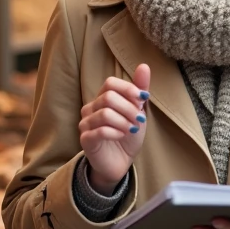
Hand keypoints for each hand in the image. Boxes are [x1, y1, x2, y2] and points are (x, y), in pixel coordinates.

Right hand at [79, 64, 150, 192]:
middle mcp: (91, 108)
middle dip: (129, 108)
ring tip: (131, 129)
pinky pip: (100, 131)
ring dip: (124, 121)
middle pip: (108, 97)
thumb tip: (144, 66)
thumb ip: (139, 89)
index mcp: (102, 98)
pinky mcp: (85, 140)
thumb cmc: (128, 135)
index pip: (110, 83)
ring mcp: (86, 124)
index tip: (142, 100)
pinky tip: (122, 136)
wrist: (121, 162)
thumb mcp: (138, 111)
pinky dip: (116, 132)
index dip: (128, 90)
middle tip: (138, 120)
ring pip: (105, 113)